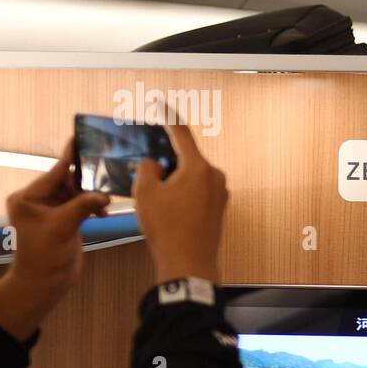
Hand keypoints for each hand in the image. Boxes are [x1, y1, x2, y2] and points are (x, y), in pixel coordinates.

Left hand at [0, 139, 109, 340]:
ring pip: (76, 193)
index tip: (81, 139)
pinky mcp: (63, 221)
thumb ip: (83, 206)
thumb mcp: (63, 227)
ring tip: (108, 194)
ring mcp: (51, 211)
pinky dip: (92, 206)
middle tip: (106, 169)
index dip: (70, 157)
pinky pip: (80, 205)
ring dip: (91, 195)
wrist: (44, 282)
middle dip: (86, 179)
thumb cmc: (44, 256)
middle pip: (66, 181)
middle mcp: (37, 201)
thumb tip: (103, 194)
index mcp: (28, 198)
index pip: (54, 172)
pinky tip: (104, 210)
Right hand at [133, 113, 227, 284]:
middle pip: (186, 158)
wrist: (189, 264)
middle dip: (166, 160)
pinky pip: (197, 191)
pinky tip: (167, 207)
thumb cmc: (168, 230)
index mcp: (199, 168)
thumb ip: (147, 169)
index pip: (181, 134)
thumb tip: (154, 164)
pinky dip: (181, 193)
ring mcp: (221, 194)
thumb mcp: (146, 194)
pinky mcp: (219, 208)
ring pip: (191, 176)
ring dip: (173, 180)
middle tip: (146, 168)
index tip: (161, 103)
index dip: (168, 117)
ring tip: (155, 197)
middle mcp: (215, 177)